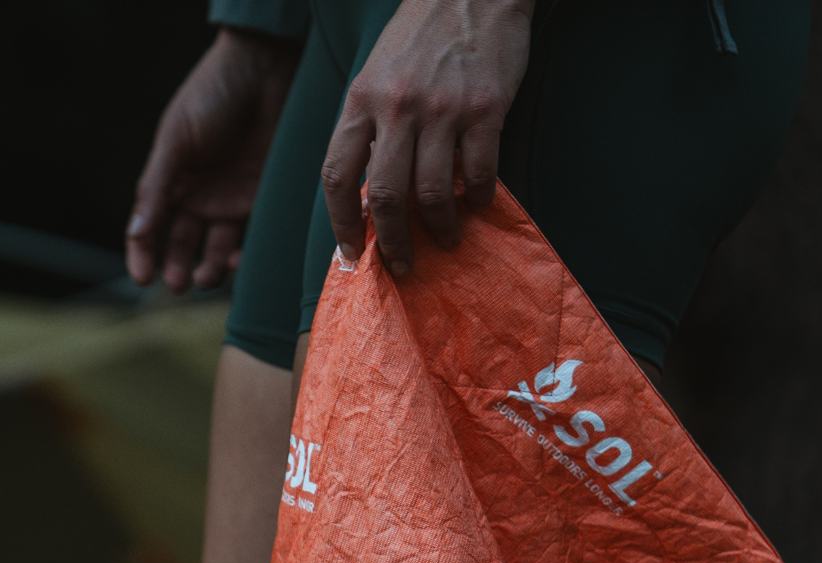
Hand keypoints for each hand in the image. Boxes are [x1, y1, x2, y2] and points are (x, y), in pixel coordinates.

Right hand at [127, 28, 301, 292]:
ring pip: (214, 248)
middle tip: (176, 285)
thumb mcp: (177, 139)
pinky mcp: (261, 202)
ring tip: (204, 279)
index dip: (142, 252)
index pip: (150, 224)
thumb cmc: (212, 96)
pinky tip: (236, 261)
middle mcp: (197, 193)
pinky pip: (249, 239)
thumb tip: (137, 234)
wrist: (265, 72)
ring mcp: (229, 199)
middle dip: (176, 266)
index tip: (141, 279)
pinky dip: (241, 257)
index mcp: (169, 177)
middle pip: (181, 242)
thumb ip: (157, 187)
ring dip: (208, 268)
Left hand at [322, 0, 533, 275]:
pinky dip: (478, 198)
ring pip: (433, 195)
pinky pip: (479, 174)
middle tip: (404, 267)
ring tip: (447, 239)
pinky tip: (478, 202)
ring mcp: (441, 110)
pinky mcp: (483, 110)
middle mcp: (397, 107)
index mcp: (362, 99)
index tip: (353, 255)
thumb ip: (370, 126)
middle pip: (385, 197)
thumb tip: (368, 193)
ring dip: (440, 229)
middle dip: (394, 244)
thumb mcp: (378, 74)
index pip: (338, 175)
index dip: (342, 224)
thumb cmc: (421, 37)